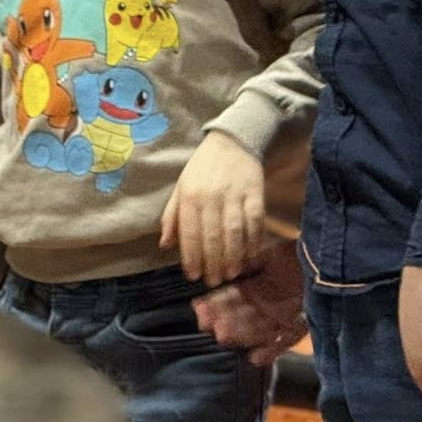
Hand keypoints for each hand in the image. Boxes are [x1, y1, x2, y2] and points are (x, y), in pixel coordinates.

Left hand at [160, 130, 265, 284]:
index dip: (192, 257)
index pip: (190, 233)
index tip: (194, 276)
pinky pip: (256, 221)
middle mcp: (212, 197)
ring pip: (235, 232)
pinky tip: (252, 256)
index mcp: (190, 197)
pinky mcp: (256, 193)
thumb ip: (172, 216)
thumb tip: (165, 245)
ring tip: (232, 273)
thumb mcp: (180, 187)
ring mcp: (235, 195)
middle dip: (214, 263)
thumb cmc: (203, 168)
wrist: (233, 140)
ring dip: (234, 256)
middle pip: (213, 236)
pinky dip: (254, 241)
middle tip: (214, 281)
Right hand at [193, 238, 305, 366]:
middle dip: (224, 320)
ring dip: (240, 334)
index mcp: (253, 289)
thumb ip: (247, 262)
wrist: (329, 260)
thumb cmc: (297, 254)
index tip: (199, 308)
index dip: (214, 304)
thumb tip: (223, 269)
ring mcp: (279, 319)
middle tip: (210, 324)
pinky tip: (256, 358)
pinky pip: (283, 342)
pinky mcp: (298, 328)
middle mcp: (263, 307)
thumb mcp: (269, 255)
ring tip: (224, 334)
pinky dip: (270, 352)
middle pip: (239, 317)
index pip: (228, 299)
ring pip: (255, 330)